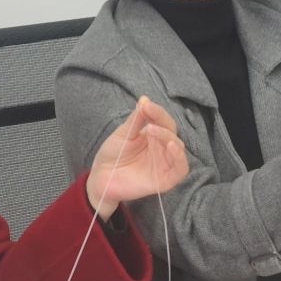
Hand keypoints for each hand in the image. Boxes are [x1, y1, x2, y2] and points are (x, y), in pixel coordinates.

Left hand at [86, 97, 186, 217]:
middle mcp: (162, 149)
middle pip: (171, 132)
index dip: (157, 111)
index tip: (145, 103)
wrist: (100, 177)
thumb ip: (136, 119)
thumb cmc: (112, 154)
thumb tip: (145, 100)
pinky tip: (171, 146)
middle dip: (161, 121)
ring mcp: (164, 164)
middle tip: (148, 114)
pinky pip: (180, 169)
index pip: (163, 121)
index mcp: (154, 136)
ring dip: (169, 137)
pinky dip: (179, 157)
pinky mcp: (165, 180)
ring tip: (153, 129)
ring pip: (178, 148)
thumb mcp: (123, 133)